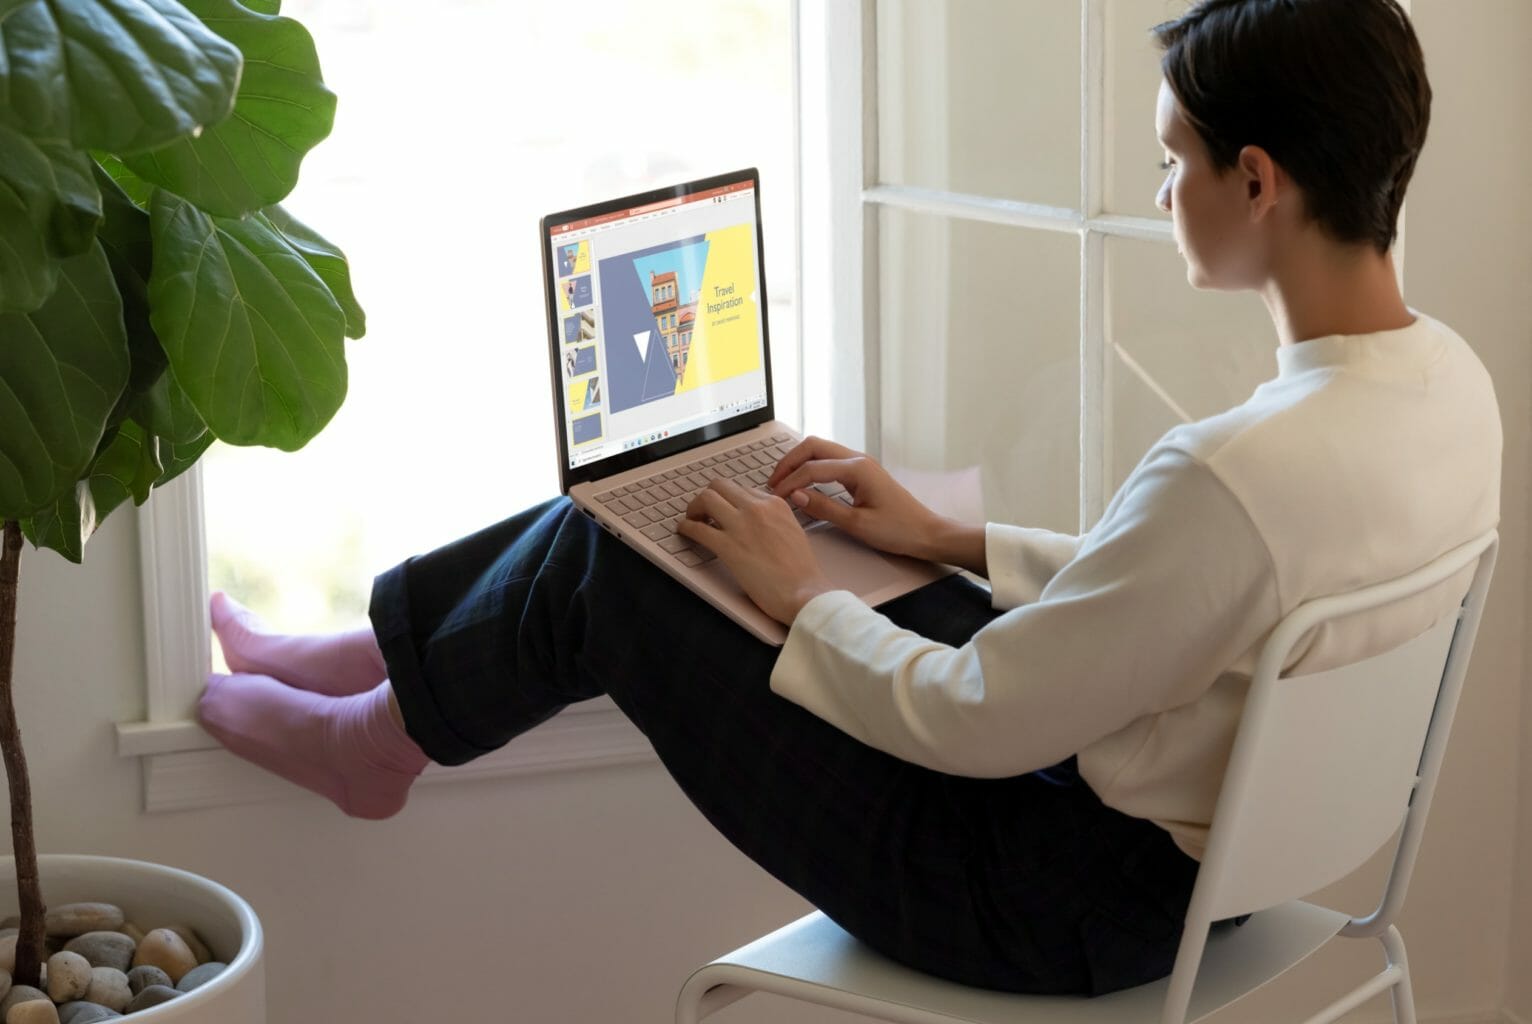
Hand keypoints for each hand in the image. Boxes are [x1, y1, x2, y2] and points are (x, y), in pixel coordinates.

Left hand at [677, 477, 835, 624]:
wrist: (805, 593)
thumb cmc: (802, 572)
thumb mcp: (794, 532)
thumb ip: (775, 521)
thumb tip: (758, 523)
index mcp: (776, 504)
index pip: (743, 489)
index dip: (730, 500)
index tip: (724, 510)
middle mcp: (757, 509)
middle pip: (721, 486)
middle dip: (708, 496)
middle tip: (703, 511)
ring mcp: (741, 526)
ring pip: (706, 498)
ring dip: (694, 507)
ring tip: (693, 519)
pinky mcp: (728, 547)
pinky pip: (697, 528)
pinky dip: (686, 528)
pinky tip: (685, 532)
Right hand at [766, 436, 942, 559]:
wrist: (926, 533)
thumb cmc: (898, 530)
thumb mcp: (857, 524)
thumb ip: (824, 507)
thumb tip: (795, 496)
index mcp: (858, 469)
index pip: (812, 468)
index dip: (789, 482)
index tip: (775, 497)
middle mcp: (859, 460)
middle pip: (813, 446)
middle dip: (789, 462)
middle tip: (773, 482)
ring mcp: (861, 464)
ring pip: (821, 451)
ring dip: (800, 463)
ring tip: (783, 483)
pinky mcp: (863, 472)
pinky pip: (830, 462)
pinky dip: (812, 468)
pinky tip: (803, 484)